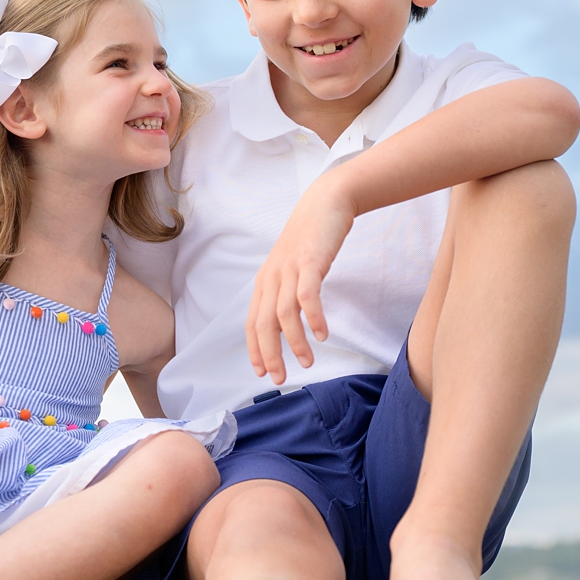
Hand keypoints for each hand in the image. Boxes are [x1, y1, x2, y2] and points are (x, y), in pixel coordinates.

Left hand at [246, 174, 355, 382]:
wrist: (326, 202)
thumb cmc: (310, 238)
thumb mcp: (291, 267)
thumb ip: (286, 292)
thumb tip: (287, 323)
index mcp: (265, 282)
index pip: (252, 322)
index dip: (255, 349)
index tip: (262, 372)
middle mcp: (272, 277)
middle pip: (263, 324)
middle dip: (270, 354)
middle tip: (280, 378)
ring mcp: (290, 269)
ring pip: (284, 314)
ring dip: (295, 342)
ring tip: (307, 361)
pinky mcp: (310, 261)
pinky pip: (307, 296)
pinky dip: (313, 318)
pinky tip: (322, 334)